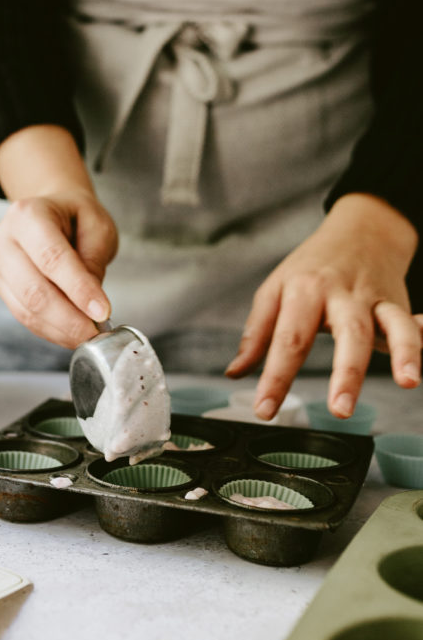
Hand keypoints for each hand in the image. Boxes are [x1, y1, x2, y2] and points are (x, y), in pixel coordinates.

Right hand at [0, 125, 117, 348]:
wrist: (51, 211)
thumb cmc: (75, 217)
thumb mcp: (97, 228)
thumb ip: (94, 261)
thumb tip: (90, 305)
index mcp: (28, 214)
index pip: (52, 258)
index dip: (78, 289)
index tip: (102, 312)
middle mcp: (4, 238)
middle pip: (33, 289)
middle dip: (69, 318)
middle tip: (97, 332)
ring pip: (26, 309)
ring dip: (60, 329)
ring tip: (88, 334)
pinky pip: (23, 315)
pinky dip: (50, 329)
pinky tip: (71, 333)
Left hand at [225, 194, 421, 419]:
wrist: (358, 230)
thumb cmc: (311, 266)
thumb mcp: (275, 289)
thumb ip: (257, 334)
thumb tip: (235, 373)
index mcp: (304, 291)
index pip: (288, 339)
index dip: (276, 378)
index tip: (264, 409)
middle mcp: (341, 294)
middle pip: (346, 333)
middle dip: (346, 374)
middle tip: (340, 410)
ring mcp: (374, 299)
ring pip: (391, 325)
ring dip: (404, 353)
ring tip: (408, 382)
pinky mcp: (398, 304)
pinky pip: (413, 320)